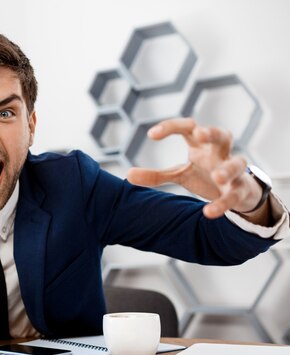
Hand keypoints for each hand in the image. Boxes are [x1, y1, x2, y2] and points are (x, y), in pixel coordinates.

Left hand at [126, 118, 265, 218]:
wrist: (237, 192)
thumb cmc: (205, 175)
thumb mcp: (180, 174)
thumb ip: (156, 175)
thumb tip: (128, 175)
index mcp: (202, 146)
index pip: (189, 128)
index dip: (171, 127)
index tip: (151, 134)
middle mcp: (220, 154)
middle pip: (223, 135)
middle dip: (213, 132)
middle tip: (201, 133)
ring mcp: (233, 171)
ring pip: (238, 164)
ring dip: (228, 169)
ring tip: (218, 176)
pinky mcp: (240, 190)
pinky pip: (234, 196)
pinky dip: (223, 204)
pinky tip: (208, 213)